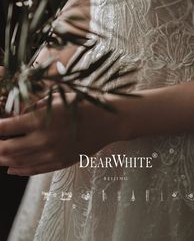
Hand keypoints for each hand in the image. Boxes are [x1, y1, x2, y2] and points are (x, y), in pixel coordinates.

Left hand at [0, 93, 125, 175]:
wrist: (108, 121)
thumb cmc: (83, 104)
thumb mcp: (56, 98)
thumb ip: (34, 106)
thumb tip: (16, 115)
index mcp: (40, 120)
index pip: (5, 128)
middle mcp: (42, 140)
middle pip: (7, 149)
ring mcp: (51, 154)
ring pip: (18, 162)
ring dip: (4, 159)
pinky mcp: (59, 163)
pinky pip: (34, 170)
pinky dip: (19, 170)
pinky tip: (12, 168)